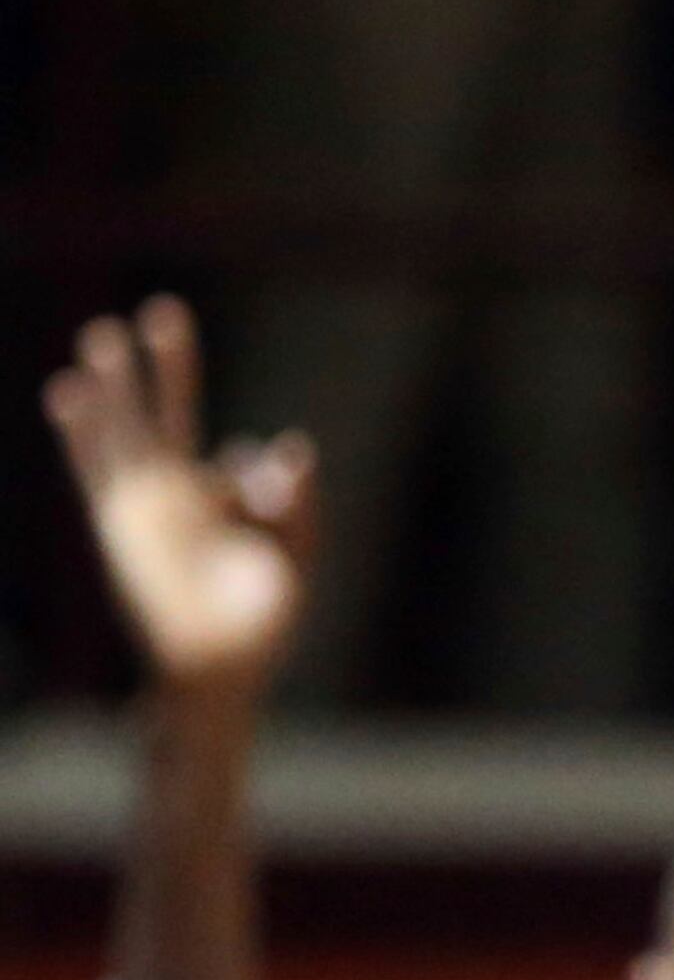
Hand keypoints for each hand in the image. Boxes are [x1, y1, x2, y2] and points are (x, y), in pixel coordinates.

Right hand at [40, 298, 318, 706]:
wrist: (217, 668)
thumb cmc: (260, 624)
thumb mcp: (294, 557)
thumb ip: (299, 503)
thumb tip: (290, 444)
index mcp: (232, 509)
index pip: (248, 469)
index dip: (271, 487)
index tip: (282, 497)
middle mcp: (186, 499)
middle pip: (174, 417)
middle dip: (171, 368)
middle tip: (164, 311)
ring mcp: (149, 506)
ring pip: (130, 430)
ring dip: (118, 384)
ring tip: (103, 334)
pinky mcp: (120, 522)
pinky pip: (96, 467)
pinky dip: (83, 430)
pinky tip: (68, 392)